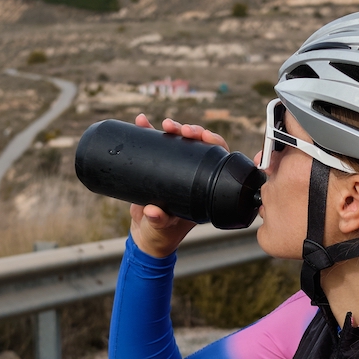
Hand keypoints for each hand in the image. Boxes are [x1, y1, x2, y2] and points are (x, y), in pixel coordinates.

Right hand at [128, 114, 229, 257]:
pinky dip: (148, 132)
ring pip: (180, 142)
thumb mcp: (161, 228)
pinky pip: (157, 146)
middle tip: (178, 129)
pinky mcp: (158, 168)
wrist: (145, 236)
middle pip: (199, 146)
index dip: (213, 143)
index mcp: (205, 190)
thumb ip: (159, 221)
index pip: (217, 160)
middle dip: (191, 132)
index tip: (201, 135)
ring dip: (173, 129)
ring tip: (163, 124)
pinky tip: (141, 122)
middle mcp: (195, 177)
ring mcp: (177, 171)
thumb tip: (152, 210)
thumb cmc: (161, 236)